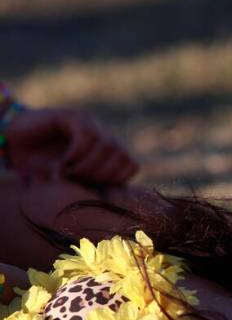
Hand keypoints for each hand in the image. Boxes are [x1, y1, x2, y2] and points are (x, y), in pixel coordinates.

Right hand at [5, 108, 138, 184]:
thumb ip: (90, 187)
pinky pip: (86, 135)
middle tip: (78, 180)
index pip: (131, 165)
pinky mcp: (71, 117)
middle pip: (123, 156)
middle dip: (102, 175)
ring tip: (68, 173)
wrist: (13, 144)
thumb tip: (114, 202)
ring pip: (108, 146)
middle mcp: (103, 135)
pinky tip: (63, 162)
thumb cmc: (41, 166)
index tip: (93, 187)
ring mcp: (89, 124)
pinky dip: (77, 154)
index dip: (115, 180)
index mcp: (108, 151)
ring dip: (88, 166)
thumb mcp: (68, 182)